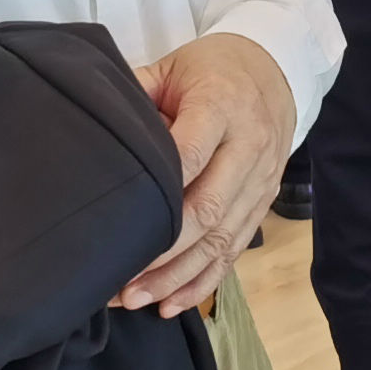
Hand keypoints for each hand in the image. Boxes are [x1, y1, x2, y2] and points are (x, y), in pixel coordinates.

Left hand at [119, 33, 298, 316]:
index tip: (117, 224)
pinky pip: (235, 249)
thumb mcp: (173, 66)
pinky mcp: (263, 202)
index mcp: (221, 107)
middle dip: (162, 252)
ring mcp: (260, 180)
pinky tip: (173, 303)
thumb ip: (136, 92)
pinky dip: (204, 280)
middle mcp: (247, 148)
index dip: (158, 192)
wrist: (277, 70)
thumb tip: (93, 123)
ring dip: (177, 276)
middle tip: (119, 280)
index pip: (189, 155)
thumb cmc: (213, 69)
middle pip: (207, 209)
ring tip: (136, 299)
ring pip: (221, 239)